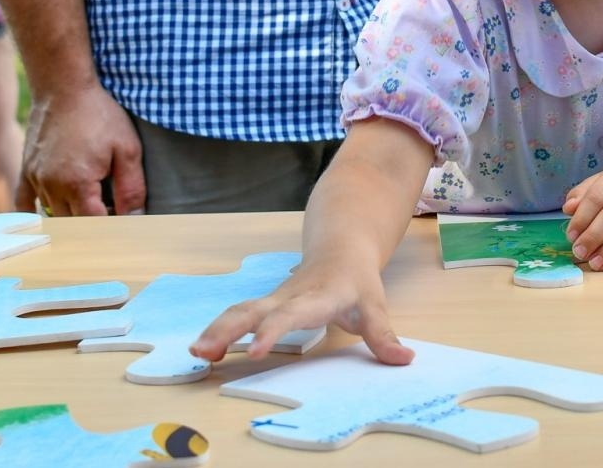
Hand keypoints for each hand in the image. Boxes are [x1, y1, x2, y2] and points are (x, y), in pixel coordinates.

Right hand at [17, 82, 145, 216]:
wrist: (63, 88)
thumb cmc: (99, 115)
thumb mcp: (127, 149)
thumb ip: (131, 188)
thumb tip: (134, 220)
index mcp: (78, 184)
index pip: (95, 225)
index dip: (112, 229)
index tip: (124, 228)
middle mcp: (52, 186)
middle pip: (73, 225)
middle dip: (93, 226)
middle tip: (111, 219)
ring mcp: (36, 180)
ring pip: (52, 215)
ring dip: (70, 219)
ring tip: (90, 214)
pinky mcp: (27, 170)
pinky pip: (24, 204)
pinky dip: (33, 217)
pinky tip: (42, 225)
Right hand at [192, 259, 413, 366]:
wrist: (341, 244)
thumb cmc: (356, 279)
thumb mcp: (374, 305)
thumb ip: (384, 335)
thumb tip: (404, 359)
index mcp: (316, 296)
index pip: (292, 314)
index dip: (273, 331)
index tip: (254, 351)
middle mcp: (289, 296)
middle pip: (254, 309)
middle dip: (229, 329)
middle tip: (205, 351)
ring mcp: (274, 299)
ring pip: (241, 311)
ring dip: (217, 330)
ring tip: (197, 353)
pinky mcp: (266, 304)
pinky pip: (239, 315)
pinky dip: (220, 330)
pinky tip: (204, 350)